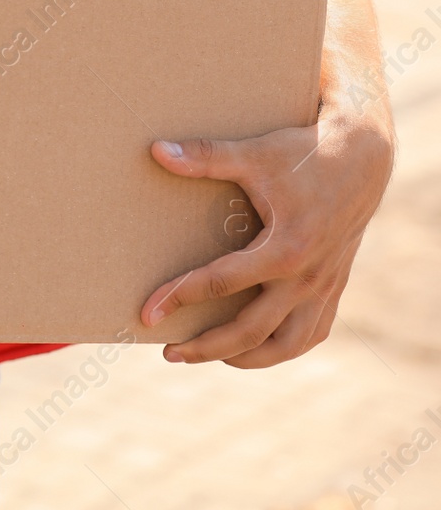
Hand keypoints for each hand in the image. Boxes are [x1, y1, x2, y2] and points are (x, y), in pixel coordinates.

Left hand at [141, 111, 392, 367]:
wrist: (363, 157)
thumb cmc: (303, 155)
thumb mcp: (253, 154)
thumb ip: (205, 157)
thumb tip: (157, 151)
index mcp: (284, 249)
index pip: (221, 284)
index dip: (178, 297)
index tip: (146, 314)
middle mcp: (306, 277)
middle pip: (251, 331)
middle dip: (206, 347)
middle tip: (169, 353)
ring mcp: (324, 286)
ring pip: (288, 344)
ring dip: (248, 358)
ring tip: (211, 356)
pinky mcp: (335, 286)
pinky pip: (314, 332)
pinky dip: (285, 347)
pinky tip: (259, 348)